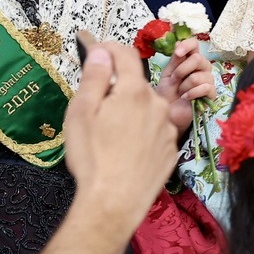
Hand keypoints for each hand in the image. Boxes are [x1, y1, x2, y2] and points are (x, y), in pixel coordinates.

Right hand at [65, 33, 178, 216]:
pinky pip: (154, 132)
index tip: (97, 52)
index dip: (110, 49)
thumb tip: (103, 51)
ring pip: (148, 109)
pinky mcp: (171, 150)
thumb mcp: (82, 112)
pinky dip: (141, 134)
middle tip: (96, 108)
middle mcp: (159, 105)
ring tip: (110, 136)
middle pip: (137, 85)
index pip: (126, 55)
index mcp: (135, 91)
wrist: (113, 203)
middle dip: (118, 89)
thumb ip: (95, 77)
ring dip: (131, 112)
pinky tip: (126, 152)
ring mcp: (168, 129)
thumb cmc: (92, 157)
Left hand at [154, 37, 216, 133]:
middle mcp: (201, 68)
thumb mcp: (167, 74)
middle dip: (182, 70)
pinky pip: (206, 87)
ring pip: (200, 75)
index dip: (187, 45)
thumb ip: (175, 60)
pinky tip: (186, 98)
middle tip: (174, 80)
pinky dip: (192, 93)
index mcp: (189, 60)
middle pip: (198, 59)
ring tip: (180, 92)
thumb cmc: (167, 94)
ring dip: (185, 85)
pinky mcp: (211, 94)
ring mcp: (208, 80)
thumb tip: (178, 43)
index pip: (195, 44)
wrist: (168, 113)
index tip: (177, 53)